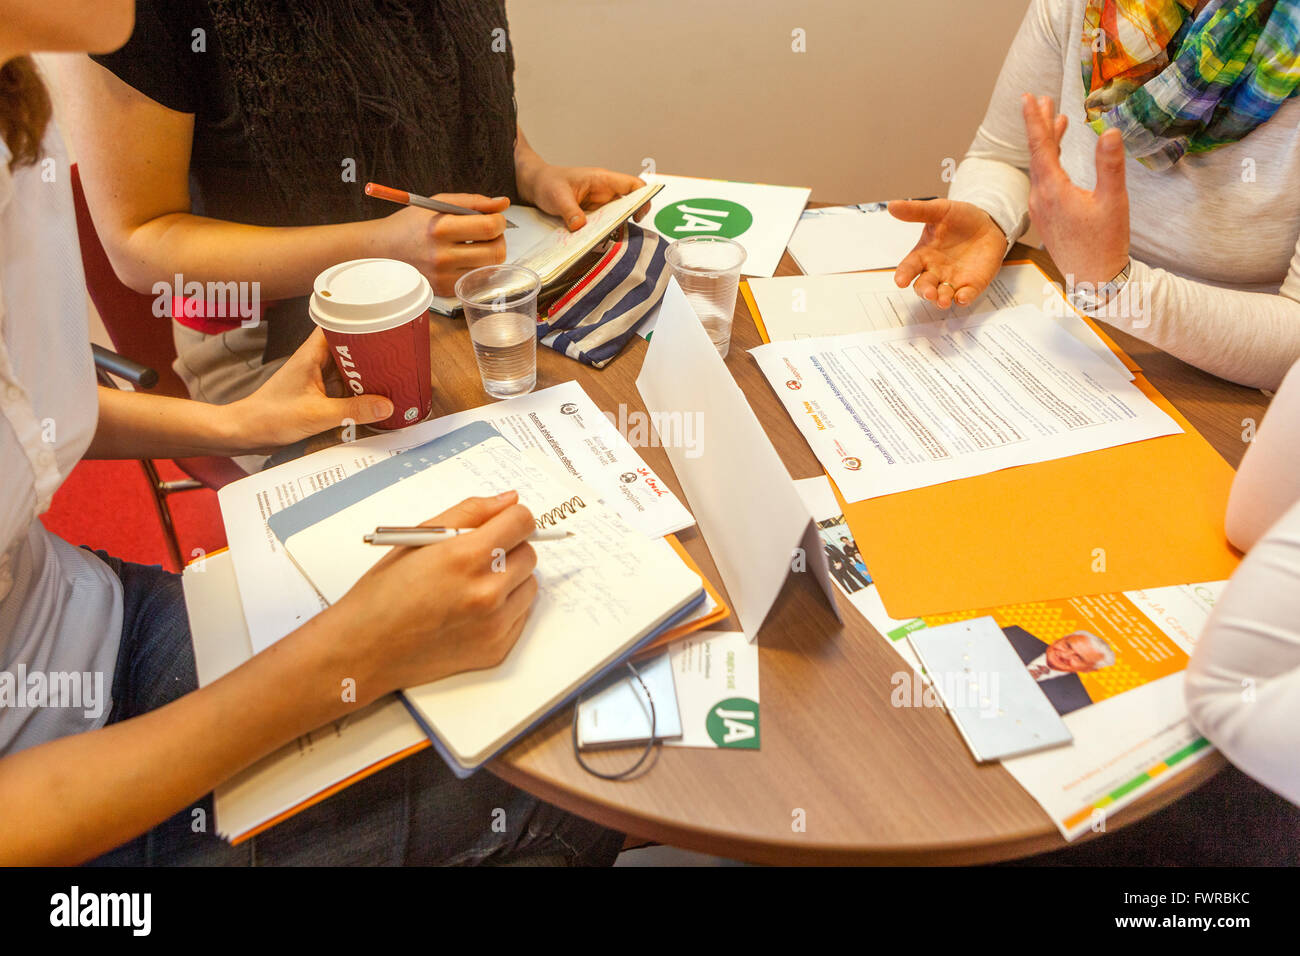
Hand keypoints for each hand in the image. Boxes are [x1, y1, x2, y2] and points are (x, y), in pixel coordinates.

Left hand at [232, 329, 393, 451]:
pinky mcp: (320, 394)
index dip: (360, 320)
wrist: (247, 432)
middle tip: (398, 353)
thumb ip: (353, 411)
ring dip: (368, 372)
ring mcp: (319, 378)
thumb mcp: (317, 414)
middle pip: (350, 346)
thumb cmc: (270, 416)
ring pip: (350, 368)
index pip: (339, 324)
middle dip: (372, 350)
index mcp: (312, 354)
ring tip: (394, 373)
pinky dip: (360, 390)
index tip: (383, 323)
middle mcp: (316, 361)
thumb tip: (386, 406)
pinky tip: (376, 395)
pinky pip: (347, 387)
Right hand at [329, 492, 539, 697]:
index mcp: (466, 557)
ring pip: (529, 585)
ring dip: (510, 580)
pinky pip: (521, 616)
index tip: (503, 523)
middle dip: (509, 549)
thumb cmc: (385, 592)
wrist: (365, 647)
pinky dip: (504, 609)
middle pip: (529, 554)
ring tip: (471, 586)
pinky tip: (471, 610)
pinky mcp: (496, 649)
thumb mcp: (419, 537)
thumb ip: (470, 512)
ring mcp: (494, 624)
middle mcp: (486, 592)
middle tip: (477, 557)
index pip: (522, 522)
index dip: (512, 519)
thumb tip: (509, 501)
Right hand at [378, 194, 510, 295]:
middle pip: (495, 252)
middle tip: (488, 233)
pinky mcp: (445, 290)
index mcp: (440, 228)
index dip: (500, 221)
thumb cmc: (413, 223)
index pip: (489, 227)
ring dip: (490, 254)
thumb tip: (503, 203)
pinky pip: (476, 279)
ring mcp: (444, 276)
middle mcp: (442, 256)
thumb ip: (474, 202)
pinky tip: (464, 258)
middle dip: (499, 239)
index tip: (495, 218)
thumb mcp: (440, 203)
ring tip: (475, 244)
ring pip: (490, 268)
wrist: (385, 249)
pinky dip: (477, 268)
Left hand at [517, 161, 645, 230]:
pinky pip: (605, 224)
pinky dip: (605, 233)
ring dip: (616, 229)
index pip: (634, 185)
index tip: (637, 217)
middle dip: (629, 220)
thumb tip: (581, 226)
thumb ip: (570, 211)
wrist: (536, 185)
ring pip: (618, 217)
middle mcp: (605, 192)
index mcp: (602, 180)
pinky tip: (599, 243)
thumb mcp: (557, 196)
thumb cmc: (548, 182)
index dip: (643, 199)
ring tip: (610, 242)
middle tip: (621, 235)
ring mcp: (600, 204)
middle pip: (630, 204)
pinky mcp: (593, 215)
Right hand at [889, 198, 1008, 307]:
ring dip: (941, 300)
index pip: (908, 268)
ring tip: (942, 300)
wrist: (988, 223)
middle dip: (924, 292)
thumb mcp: (939, 210)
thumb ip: (916, 211)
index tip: (900, 281)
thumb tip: (892, 205)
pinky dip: (963, 298)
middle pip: (924, 287)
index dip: (903, 275)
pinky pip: (965, 295)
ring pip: (942, 296)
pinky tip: (962, 298)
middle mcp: (935, 271)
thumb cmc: (959, 218)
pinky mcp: (971, 284)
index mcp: (923, 255)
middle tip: (929, 293)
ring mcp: (953, 280)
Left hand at [1022, 93, 1129, 288]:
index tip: (1028, 98)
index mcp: (1053, 190)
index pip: (1040, 146)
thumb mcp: (1113, 201)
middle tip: (1040, 100)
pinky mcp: (1046, 218)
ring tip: (1056, 120)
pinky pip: (1043, 182)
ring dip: (1047, 144)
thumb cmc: (1105, 242)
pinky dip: (1050, 164)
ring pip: (1040, 168)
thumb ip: (1109, 165)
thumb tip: (1109, 131)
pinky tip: (1058, 159)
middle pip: (1037, 154)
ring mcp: (1041, 209)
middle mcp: (1040, 197)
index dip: (1035, 120)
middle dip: (1040, 125)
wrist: (1094, 279)